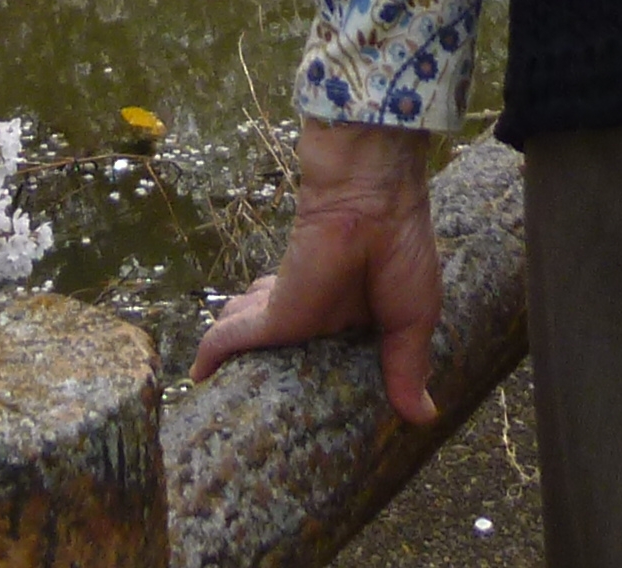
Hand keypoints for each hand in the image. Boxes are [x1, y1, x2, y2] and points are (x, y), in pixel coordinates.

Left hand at [189, 122, 445, 423]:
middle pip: (291, 352)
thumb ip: (408, 367)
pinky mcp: (271, 314)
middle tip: (266, 407)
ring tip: (231, 382)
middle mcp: (321, 318)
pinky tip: (197, 372)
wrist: (371, 202)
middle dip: (278, 370)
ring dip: (242, 359)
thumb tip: (425, 418)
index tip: (323, 409)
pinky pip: (231, 339)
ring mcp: (292, 314)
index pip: (337, 354)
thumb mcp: (414, 317)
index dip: (327, 375)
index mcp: (359, 319)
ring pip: (255, 340)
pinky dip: (211, 353)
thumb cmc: (401, 250)